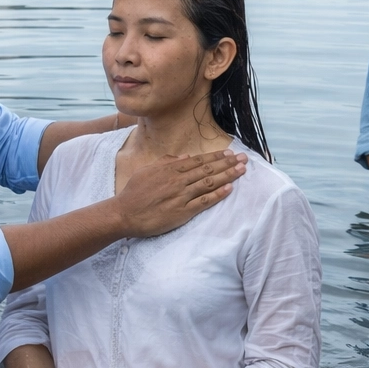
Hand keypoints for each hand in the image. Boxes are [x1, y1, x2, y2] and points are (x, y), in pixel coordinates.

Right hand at [116, 150, 246, 236]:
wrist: (124, 213)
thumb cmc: (134, 192)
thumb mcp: (147, 170)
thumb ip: (166, 162)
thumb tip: (184, 157)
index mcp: (170, 169)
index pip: (198, 161)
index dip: (216, 157)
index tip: (229, 154)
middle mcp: (178, 180)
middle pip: (208, 169)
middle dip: (228, 163)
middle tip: (244, 159)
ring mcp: (181, 196)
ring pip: (209, 183)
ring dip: (227, 176)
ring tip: (241, 171)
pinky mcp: (182, 212)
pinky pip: (203, 202)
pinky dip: (217, 195)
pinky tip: (229, 189)